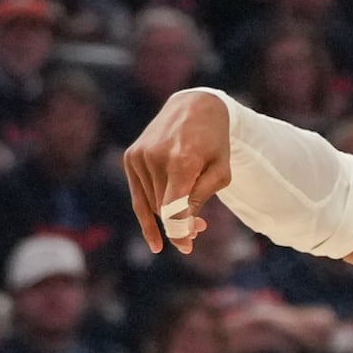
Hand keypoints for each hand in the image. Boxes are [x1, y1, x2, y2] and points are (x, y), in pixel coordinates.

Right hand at [123, 89, 231, 255]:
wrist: (194, 106)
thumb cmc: (214, 141)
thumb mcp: (220, 171)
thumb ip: (200, 200)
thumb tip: (182, 231)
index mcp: (182, 160)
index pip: (174, 207)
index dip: (179, 231)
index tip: (186, 247)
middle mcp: (155, 157)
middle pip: (164, 207)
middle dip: (181, 222)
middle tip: (201, 228)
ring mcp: (140, 156)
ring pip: (152, 204)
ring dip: (168, 215)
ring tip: (194, 217)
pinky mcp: (131, 156)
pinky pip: (139, 195)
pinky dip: (149, 213)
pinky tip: (155, 239)